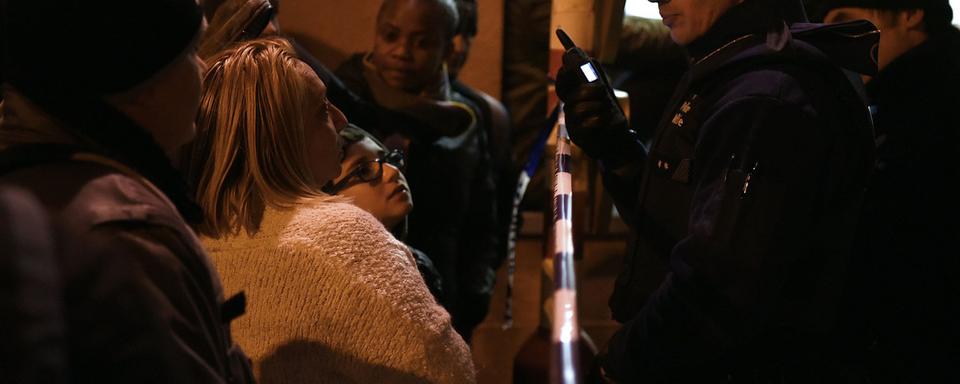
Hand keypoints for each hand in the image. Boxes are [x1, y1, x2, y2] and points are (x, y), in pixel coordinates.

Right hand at [555, 49, 636, 166]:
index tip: (573, 68)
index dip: (566, 75)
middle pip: (568, 93)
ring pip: (578, 107)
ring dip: (599, 106)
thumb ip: (589, 70)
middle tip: (602, 90)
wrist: (617, 138)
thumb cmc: (608, 112)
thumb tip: (571, 50)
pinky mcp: (577, 135)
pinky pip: (587, 121)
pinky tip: (605, 120)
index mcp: (573, 95)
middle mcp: (569, 108)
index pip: (563, 82)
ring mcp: (571, 122)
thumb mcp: (601, 88)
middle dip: (588, 89)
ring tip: (607, 109)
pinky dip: (601, 119)